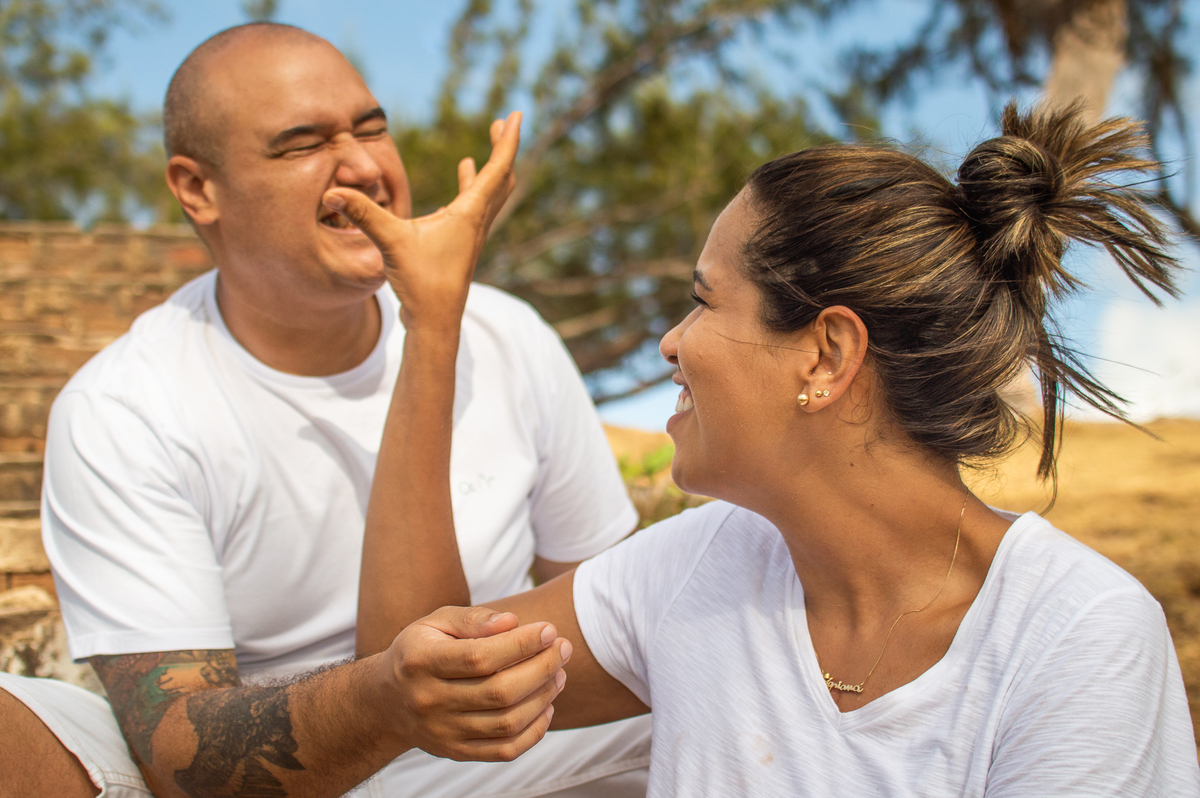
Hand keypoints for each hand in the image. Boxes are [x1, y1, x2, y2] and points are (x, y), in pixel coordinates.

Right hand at [322, 112, 521, 331]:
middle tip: (504, 123)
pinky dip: (472, 187)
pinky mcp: (460, 245)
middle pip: (501, 178)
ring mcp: (470, 235)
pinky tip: (463, 178)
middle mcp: (476, 222)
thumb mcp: (390, 242)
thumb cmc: (421, 283)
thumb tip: (331, 192)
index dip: (509, 140)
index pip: (497, 168)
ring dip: (490, 168)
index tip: (517, 114)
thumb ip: (363, 212)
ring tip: (487, 146)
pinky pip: (473, 207)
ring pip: (490, 194)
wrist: (434, 323)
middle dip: (503, 148)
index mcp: (469, 214)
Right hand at [383, 605, 570, 761]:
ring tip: (559, 674)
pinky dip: (534, 731)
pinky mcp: (456, 752)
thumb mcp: (435, 622)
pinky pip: (504, 750)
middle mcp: (429, 701)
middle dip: (541, 668)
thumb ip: (473, 619)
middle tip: (562, 649)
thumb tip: (511, 622)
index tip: (549, 630)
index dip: (521, 644)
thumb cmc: (420, 651)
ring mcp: (442, 732)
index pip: (480, 657)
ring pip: (506, 722)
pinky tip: (546, 706)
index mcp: (421, 662)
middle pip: (499, 692)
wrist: (386, 701)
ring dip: (543, 697)